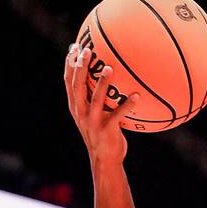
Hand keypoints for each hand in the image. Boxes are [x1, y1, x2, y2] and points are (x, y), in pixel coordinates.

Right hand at [65, 43, 135, 166]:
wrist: (105, 160)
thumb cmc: (102, 135)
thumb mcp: (94, 116)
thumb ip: (95, 98)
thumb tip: (106, 78)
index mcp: (76, 107)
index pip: (68, 82)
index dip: (69, 64)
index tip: (74, 47)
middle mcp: (81, 113)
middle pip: (77, 86)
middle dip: (80, 67)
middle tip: (87, 50)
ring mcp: (93, 122)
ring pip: (96, 99)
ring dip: (102, 83)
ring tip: (109, 68)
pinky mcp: (107, 130)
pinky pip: (118, 115)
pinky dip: (128, 105)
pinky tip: (137, 96)